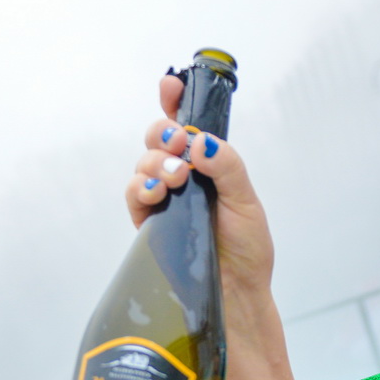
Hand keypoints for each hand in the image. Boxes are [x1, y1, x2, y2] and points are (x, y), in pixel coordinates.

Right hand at [126, 76, 272, 298]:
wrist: (236, 294)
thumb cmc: (246, 250)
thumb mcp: (246, 201)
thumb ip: (227, 166)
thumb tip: (200, 141)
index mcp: (209, 166)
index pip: (188, 125)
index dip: (175, 101)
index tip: (170, 85)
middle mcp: (184, 178)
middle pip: (159, 138)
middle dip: (164, 133)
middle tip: (180, 144)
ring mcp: (165, 200)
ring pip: (144, 162)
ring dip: (155, 161)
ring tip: (176, 177)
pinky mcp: (149, 223)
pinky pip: (133, 194)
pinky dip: (140, 186)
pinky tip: (155, 191)